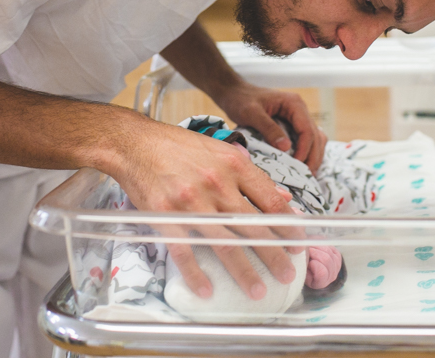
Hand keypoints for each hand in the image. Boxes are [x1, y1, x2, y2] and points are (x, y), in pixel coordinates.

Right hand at [112, 120, 302, 300]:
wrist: (135, 143)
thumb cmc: (178, 146)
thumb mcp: (220, 151)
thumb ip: (251, 175)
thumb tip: (282, 197)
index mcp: (233, 165)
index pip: (270, 201)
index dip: (288, 225)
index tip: (298, 242)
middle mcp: (216, 184)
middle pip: (253, 227)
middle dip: (274, 254)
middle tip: (287, 274)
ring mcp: (191, 202)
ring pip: (225, 243)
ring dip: (244, 271)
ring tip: (258, 290)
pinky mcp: (166, 216)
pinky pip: (185, 251)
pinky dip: (196, 273)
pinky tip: (207, 289)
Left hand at [214, 80, 327, 173]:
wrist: (234, 92)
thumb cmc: (241, 100)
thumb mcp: (252, 113)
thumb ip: (269, 128)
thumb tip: (286, 147)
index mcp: (294, 104)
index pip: (307, 130)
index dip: (305, 150)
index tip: (297, 165)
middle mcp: (300, 110)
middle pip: (315, 136)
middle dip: (313, 157)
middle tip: (306, 176)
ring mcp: (298, 117)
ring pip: (315, 139)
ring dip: (313, 156)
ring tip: (307, 174)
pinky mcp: (292, 125)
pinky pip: (306, 139)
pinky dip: (307, 152)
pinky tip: (301, 164)